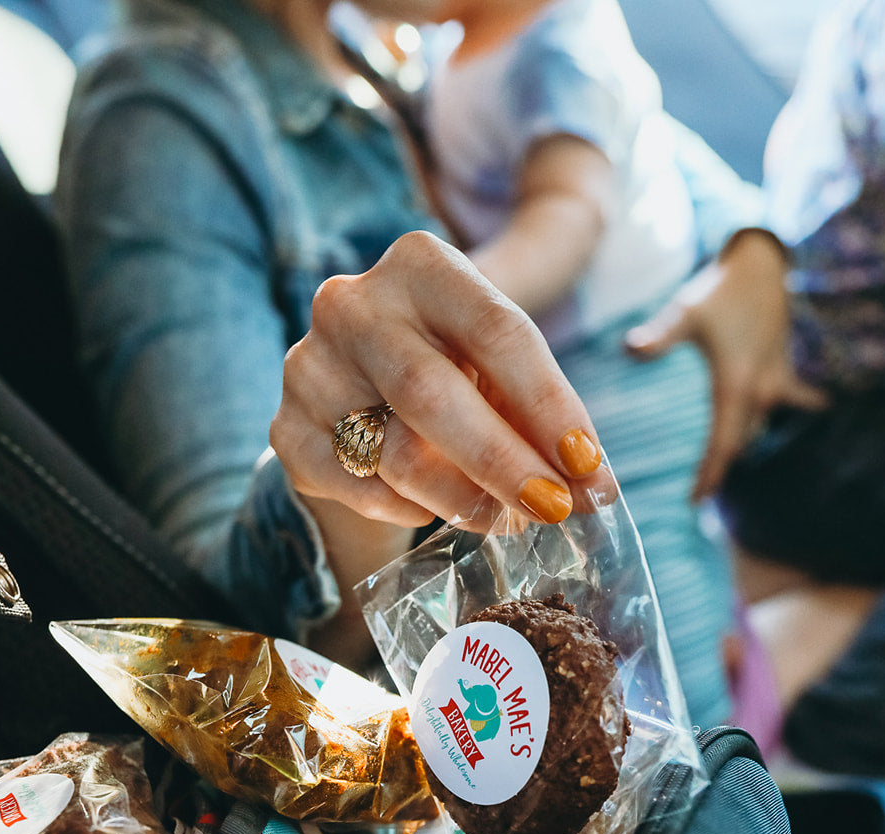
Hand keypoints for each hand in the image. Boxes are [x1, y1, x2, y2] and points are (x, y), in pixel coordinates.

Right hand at [270, 231, 609, 530]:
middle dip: (504, 463)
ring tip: (503, 518)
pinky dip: (409, 510)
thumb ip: (544, 416)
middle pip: (432, 394)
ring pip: (394, 453)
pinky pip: (360, 489)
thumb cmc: (455, 371)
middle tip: (554, 509)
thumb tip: (596, 489)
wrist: (367, 387)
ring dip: (463, 500)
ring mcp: (309, 366)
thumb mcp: (499, 369)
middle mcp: (352, 304)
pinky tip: (431, 508)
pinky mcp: (287, 429)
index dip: (549, 406)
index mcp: (421, 264)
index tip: (588, 468)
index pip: (496, 332)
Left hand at [625, 230, 827, 499]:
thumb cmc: (721, 288)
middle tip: (700, 492)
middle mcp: (762, 391)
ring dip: (741, 445)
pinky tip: (790, 422)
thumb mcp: (686, 311)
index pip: (723, 446)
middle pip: (740, 442)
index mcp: (736, 386)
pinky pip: (786, 406)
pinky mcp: (783, 371)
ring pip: (757, 428)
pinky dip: (777, 417)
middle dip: (722, 466)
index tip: (695, 501)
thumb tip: (630, 349)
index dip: (710, 476)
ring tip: (720, 469)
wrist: (763, 262)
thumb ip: (659, 336)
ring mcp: (777, 382)